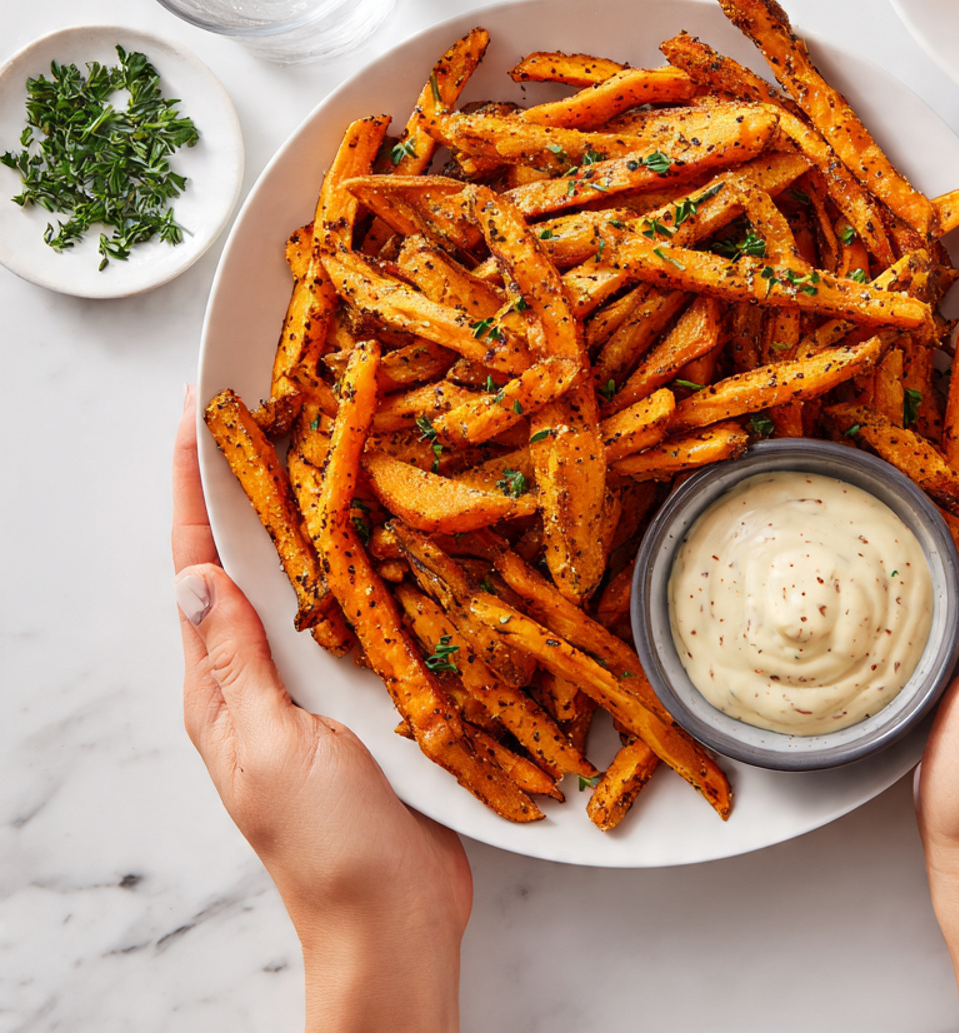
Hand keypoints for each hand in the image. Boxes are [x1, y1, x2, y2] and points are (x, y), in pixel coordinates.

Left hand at [173, 388, 470, 1032]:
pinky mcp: (363, 698)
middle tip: (266, 415)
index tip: (197, 418)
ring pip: (302, 585)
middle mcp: (259, 677)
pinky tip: (384, 537)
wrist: (395, 915)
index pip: (195, 569)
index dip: (191, 491)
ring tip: (324, 453)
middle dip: (245, 491)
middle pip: (243, 565)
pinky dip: (358, 570)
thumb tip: (196, 576)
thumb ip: (238, 663)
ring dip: (304, 521)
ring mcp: (312, 687)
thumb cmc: (328, 843)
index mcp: (220, 687)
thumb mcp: (271, 748)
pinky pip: (353, 618)